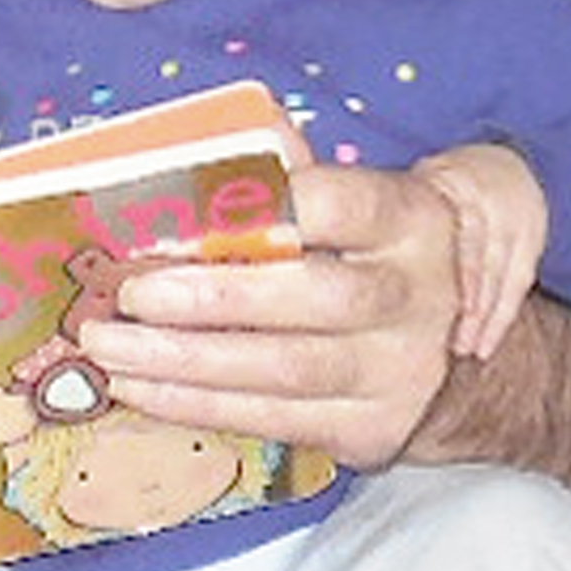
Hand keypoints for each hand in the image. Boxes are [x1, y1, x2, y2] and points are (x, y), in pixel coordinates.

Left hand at [71, 162, 460, 470]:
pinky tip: (137, 386)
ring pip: (282, 369)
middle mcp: (412, 298)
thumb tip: (207, 143)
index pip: (340, 204)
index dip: (262, 204)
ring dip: (182, 360)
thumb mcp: (363, 206)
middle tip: (130, 292)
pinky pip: (271, 419)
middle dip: (210, 296)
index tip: (183, 212)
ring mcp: (395, 371)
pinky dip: (194, 404)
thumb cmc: (378, 259)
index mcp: (409, 222)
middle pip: (312, 296)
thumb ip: (292, 176)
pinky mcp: (368, 428)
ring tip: (107, 345)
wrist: (462, 357)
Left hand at [410, 142, 548, 361]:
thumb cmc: (444, 184)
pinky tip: (485, 344)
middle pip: (491, 261)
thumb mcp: (422, 183)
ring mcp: (521, 226)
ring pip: (509, 278)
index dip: (466, 273)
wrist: (502, 167)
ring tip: (471, 350)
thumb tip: (346, 255)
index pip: (470, 235)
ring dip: (490, 319)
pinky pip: (519, 285)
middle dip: (476, 306)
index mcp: (465, 187)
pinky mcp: (531, 246)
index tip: (453, 307)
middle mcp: (499, 206)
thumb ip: (392, 213)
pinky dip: (502, 317)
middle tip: (458, 345)